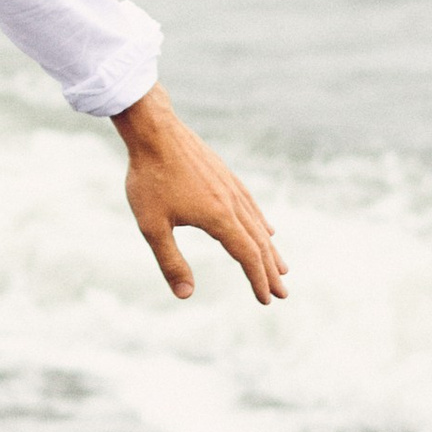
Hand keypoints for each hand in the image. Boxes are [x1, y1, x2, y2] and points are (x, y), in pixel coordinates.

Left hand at [112, 90, 286, 303]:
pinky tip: (266, 228)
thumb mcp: (152, 226)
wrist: (154, 131)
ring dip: (270, 250)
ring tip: (281, 267)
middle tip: (283, 293)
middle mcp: (232, 203)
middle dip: (271, 271)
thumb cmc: (149, 178)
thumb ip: (170, 261)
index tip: (266, 300)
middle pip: (259, 243)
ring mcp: (231, 187)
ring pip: (257, 224)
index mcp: (219, 218)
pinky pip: (251, 206)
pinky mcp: (225, 175)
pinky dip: (261, 223)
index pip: (247, 256)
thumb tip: (185, 295)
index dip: (258, 280)